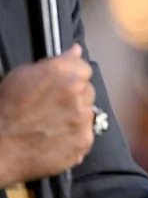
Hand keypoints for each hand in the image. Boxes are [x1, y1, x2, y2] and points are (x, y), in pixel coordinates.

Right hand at [0, 44, 95, 186]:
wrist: (0, 147)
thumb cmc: (6, 111)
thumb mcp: (22, 75)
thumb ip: (55, 61)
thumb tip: (75, 50)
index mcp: (62, 72)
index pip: (84, 68)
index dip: (73, 77)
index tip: (63, 85)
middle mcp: (77, 91)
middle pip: (88, 90)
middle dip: (75, 97)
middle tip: (54, 107)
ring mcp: (83, 117)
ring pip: (89, 112)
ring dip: (76, 116)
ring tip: (52, 123)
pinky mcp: (84, 139)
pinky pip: (87, 134)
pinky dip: (75, 136)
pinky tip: (56, 137)